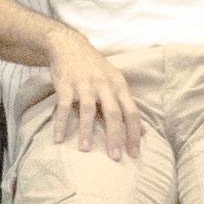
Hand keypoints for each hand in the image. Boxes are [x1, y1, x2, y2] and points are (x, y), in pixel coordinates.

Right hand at [36, 43, 149, 157]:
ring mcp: (84, 84)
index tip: (134, 154)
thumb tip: (144, 132)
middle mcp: (104, 85)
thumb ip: (127, 106)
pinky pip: (64, 106)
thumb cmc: (95, 68)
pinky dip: (61, 122)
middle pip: (113, 113)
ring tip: (85, 150)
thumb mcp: (116, 83)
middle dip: (115, 136)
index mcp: (119, 86)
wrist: (69, 45)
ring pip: (88, 110)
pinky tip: (59, 138)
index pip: (131, 112)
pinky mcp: (66, 84)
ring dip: (86, 131)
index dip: (134, 134)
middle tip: (115, 157)